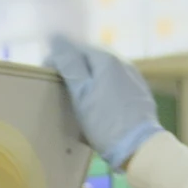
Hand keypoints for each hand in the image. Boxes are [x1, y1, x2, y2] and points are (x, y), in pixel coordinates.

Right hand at [45, 35, 164, 169]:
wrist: (140, 147)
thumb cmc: (105, 122)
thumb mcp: (81, 94)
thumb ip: (69, 65)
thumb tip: (57, 39)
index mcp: (106, 59)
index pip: (76, 49)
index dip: (60, 60)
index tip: (48, 76)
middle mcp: (123, 62)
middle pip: (92, 60)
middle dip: (76, 69)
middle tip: (61, 88)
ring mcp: (134, 78)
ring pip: (105, 72)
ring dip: (90, 80)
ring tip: (79, 98)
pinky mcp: (140, 94)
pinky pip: (116, 84)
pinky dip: (104, 90)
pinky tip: (100, 105)